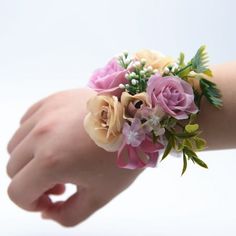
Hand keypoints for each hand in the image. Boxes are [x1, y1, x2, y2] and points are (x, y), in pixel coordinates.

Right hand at [7, 88, 142, 226]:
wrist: (137, 118)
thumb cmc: (123, 155)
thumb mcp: (100, 195)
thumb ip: (68, 215)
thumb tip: (47, 211)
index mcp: (52, 160)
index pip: (17, 192)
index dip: (31, 203)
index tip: (52, 199)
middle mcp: (42, 134)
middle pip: (14, 168)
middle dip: (32, 181)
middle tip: (60, 180)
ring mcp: (46, 113)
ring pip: (17, 144)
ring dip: (31, 158)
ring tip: (58, 157)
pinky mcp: (53, 99)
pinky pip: (27, 121)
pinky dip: (33, 135)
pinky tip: (56, 138)